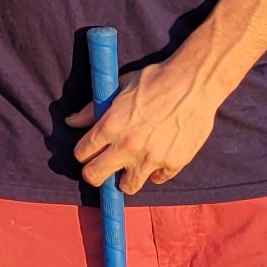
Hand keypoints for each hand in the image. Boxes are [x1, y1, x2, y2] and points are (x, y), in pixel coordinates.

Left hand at [71, 59, 222, 195]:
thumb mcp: (120, 87)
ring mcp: (151, 158)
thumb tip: (72, 122)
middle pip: (95, 176)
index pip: (82, 153)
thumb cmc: (156, 79)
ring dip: (126, 178)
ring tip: (132, 166)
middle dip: (95, 173)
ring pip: (127, 186)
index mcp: (110, 126)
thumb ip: (93, 108)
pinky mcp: (173, 163)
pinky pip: (157, 178)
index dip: (84, 152)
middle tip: (103, 167)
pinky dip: (156, 171)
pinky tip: (159, 156)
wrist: (195, 82)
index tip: (90, 151)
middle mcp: (127, 146)